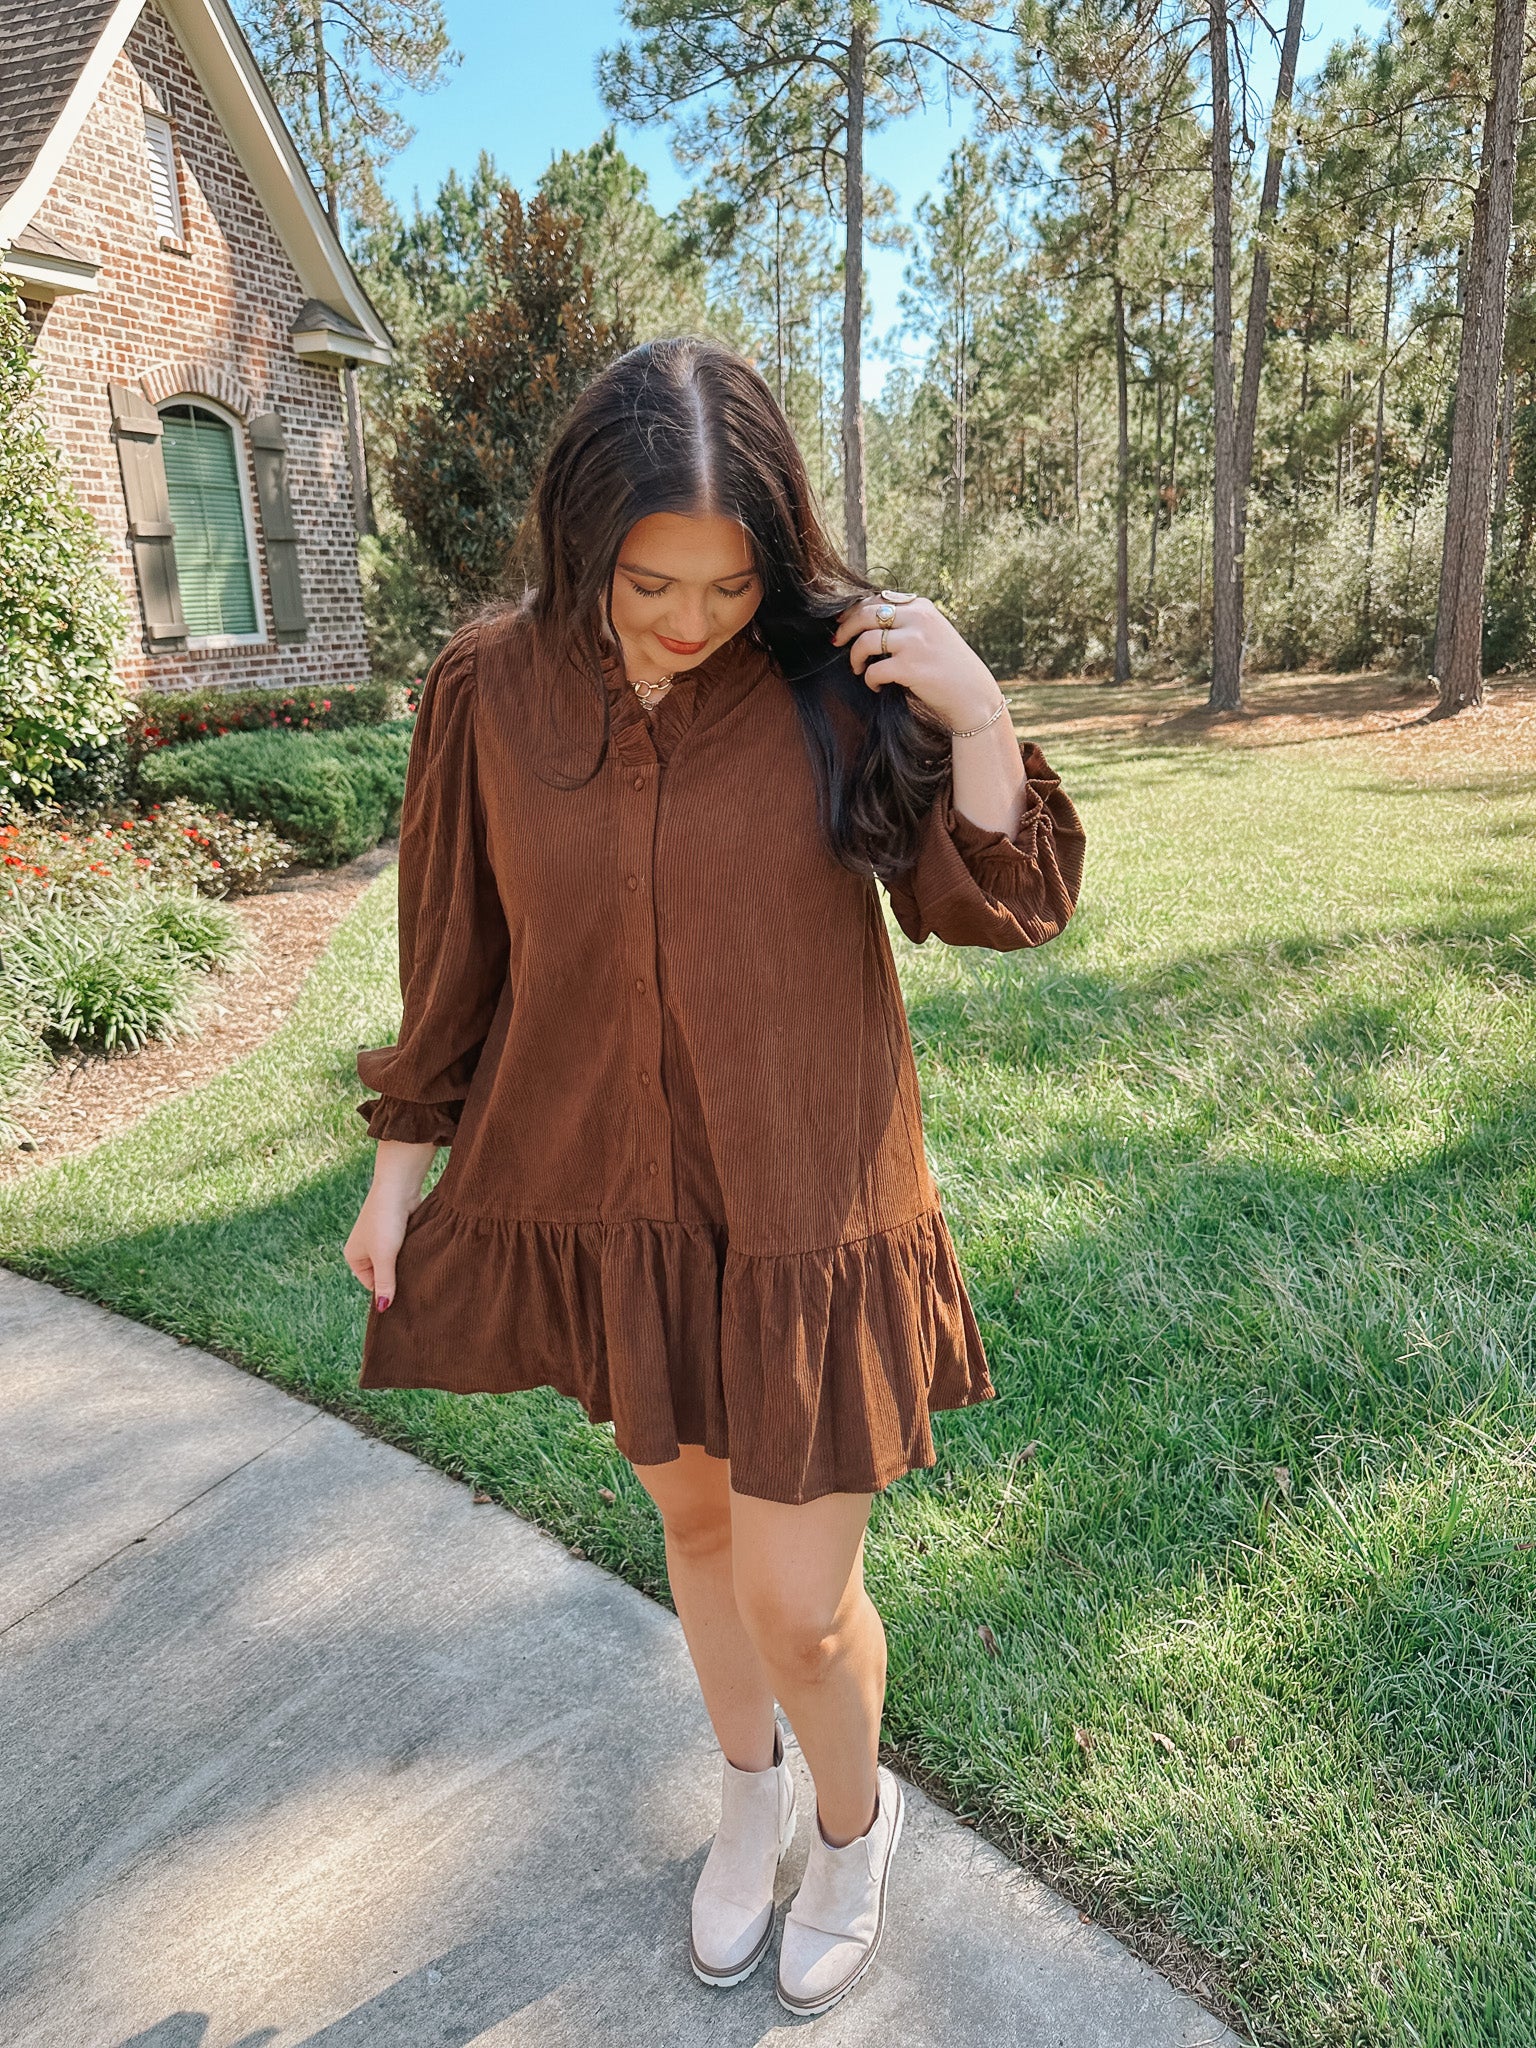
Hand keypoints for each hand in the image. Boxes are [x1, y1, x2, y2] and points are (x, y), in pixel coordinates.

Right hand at [343, 1139, 435, 1310]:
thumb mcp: (384, 1256)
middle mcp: (365, 1248)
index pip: (371, 1285)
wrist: (399, 1187)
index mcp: (354, 1257)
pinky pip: (404, 1250)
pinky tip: (422, 1257)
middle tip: (415, 1286)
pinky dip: (411, 1253)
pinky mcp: (397, 1231)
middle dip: (398, 1278)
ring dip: (406, 1265)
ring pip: (396, 1262)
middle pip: (384, 1274)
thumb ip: (384, 1282)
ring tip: (419, 1271)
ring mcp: (381, 1239)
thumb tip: (383, 1307)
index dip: (387, 1291)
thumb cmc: (385, 1221)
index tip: (405, 1296)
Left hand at [832, 592, 1002, 731]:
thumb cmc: (949, 667)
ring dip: (854, 657)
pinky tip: (876, 686)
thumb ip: (906, 622)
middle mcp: (918, 619)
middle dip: (845, 629)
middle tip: (837, 642)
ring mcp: (914, 642)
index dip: (853, 611)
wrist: (973, 695)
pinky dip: (869, 680)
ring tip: (858, 669)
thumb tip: (864, 618)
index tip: (841, 622)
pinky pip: (873, 670)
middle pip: (864, 614)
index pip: (876, 599)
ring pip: (864, 641)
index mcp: (921, 607)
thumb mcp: (932, 632)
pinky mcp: (909, 667)